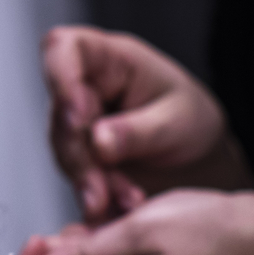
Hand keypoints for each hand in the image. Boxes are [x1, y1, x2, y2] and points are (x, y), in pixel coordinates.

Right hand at [42, 26, 251, 222]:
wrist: (193, 157)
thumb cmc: (190, 120)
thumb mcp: (178, 120)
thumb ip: (139, 131)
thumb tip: (98, 142)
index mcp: (110, 59)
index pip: (63, 48)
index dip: (60, 77)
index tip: (78, 117)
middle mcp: (84, 88)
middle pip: (61, 114)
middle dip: (81, 156)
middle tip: (103, 190)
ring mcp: (76, 123)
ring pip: (64, 152)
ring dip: (90, 182)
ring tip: (126, 202)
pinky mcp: (76, 155)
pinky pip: (75, 176)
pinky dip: (96, 195)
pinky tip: (120, 206)